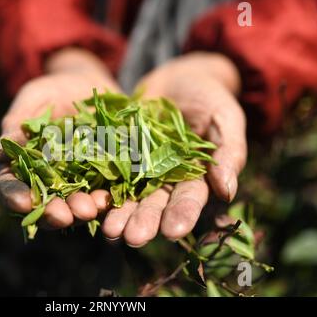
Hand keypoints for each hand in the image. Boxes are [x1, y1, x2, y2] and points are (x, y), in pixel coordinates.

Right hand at [0, 49, 119, 228]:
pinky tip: (108, 198)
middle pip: (44, 206)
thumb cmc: (52, 90)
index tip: (23, 202)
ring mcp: (76, 182)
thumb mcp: (33, 99)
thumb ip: (16, 124)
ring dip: (80, 212)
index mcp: (22, 164)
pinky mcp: (102, 178)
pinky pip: (103, 193)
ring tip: (89, 210)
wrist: (88, 84)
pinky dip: (105, 200)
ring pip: (74, 206)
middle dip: (53, 213)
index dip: (14, 196)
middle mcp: (48, 180)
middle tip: (62, 215)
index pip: (11, 186)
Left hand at [102, 52, 246, 246]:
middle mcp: (163, 179)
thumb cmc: (208, 98)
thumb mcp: (224, 117)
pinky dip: (97, 185)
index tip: (173, 231)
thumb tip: (227, 190)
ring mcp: (137, 168)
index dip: (182, 214)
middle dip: (143, 221)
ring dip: (117, 213)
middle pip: (153, 204)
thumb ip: (228, 151)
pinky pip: (104, 170)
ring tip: (108, 230)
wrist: (176, 79)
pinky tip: (88, 200)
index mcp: (193, 177)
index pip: (189, 199)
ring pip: (126, 194)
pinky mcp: (115, 154)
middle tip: (132, 238)